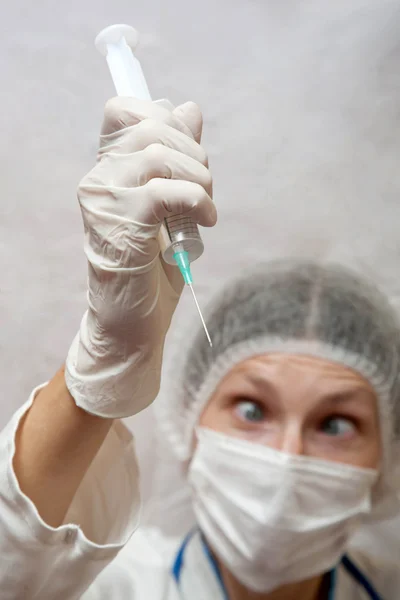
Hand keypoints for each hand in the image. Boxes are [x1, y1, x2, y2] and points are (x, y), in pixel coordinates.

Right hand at [65, 97, 216, 417]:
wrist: (132, 324)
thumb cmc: (151, 269)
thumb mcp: (170, 205)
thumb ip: (177, 157)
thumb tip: (188, 108)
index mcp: (107, 171)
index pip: (124, 109)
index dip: (162, 117)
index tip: (187, 150)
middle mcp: (99, 179)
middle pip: (151, 125)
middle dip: (193, 151)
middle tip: (204, 187)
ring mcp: (106, 199)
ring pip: (160, 152)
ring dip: (199, 177)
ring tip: (206, 206)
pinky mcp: (123, 223)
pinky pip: (168, 189)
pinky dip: (197, 200)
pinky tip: (206, 220)